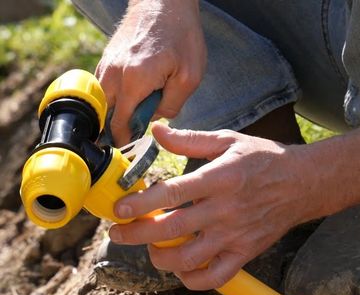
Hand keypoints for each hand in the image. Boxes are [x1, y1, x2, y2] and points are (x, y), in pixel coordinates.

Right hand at [95, 0, 205, 145]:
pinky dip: (114, 97)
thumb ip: (171, 106)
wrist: (163, 0)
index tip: (130, 147)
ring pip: (103, 101)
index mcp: (134, 81)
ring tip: (137, 110)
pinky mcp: (106, 59)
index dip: (124, 139)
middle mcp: (113, 74)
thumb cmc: (181, 36)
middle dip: (118, 128)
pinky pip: (104, 87)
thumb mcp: (189, 77)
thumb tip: (153, 118)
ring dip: (116, 111)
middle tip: (134, 131)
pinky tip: (131, 94)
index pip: (120, 123)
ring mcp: (106, 65)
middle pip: (105, 115)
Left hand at [109, 123, 320, 289]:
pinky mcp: (245, 253)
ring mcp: (236, 235)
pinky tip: (181, 268)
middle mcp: (226, 210)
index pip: (172, 194)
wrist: (303, 183)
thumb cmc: (264, 159)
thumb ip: (190, 139)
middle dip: (137, 235)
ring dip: (160, 258)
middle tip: (118, 233)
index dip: (140, 204)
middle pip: (172, 230)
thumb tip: (156, 133)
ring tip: (151, 248)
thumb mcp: (228, 140)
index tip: (119, 210)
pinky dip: (191, 279)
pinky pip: (214, 277)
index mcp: (219, 178)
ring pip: (188, 259)